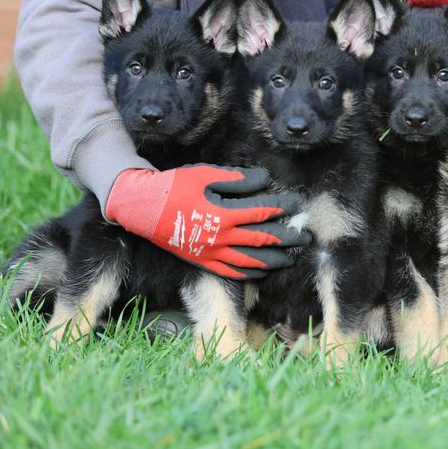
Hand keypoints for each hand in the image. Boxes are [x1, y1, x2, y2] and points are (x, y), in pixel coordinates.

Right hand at [105, 165, 309, 278]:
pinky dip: (252, 273)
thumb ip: (237, 178)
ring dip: (275, 260)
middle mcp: (221, 238)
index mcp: (224, 214)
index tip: (298, 203)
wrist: (141, 208)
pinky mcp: (203, 262)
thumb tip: (265, 179)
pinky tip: (264, 271)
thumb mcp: (205, 174)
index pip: (263, 212)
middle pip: (264, 240)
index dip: (284, 207)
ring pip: (252, 261)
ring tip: (292, 257)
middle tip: (306, 237)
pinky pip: (233, 272)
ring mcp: (212, 253)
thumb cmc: (174, 186)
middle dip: (288, 238)